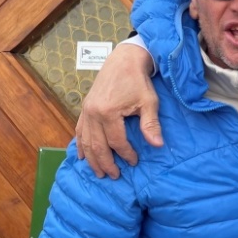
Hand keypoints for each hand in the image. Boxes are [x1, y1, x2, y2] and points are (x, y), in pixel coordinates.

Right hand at [75, 42, 160, 178]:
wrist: (124, 60)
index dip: (126, 154)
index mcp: (108, 112)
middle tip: (114, 176)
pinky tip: (82, 156)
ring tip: (99, 173)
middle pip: (97, 146)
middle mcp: (93, 113)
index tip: (134, 162)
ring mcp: (86, 110)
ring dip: (91, 159)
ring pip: (85, 141)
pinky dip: (80, 145)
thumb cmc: (138, 81)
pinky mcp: (85, 108)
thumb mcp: (149, 102)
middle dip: (105, 163)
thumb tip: (158, 145)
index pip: (116, 142)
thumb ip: (151, 124)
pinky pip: (79, 131)